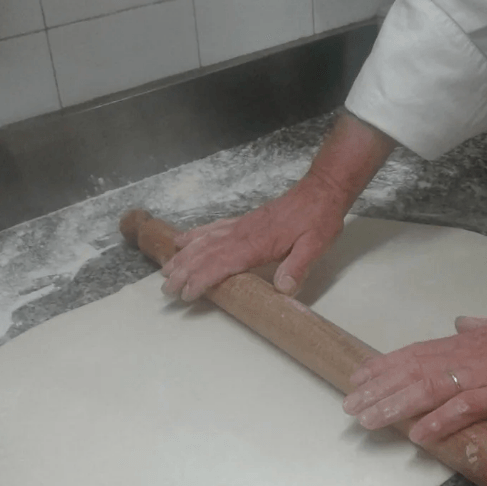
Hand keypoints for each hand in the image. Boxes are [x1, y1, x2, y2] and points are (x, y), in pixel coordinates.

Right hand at [161, 174, 346, 301]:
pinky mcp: (242, 221)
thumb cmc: (318, 220)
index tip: (187, 294)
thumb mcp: (315, 247)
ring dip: (183, 256)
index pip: (221, 264)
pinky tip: (181, 241)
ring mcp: (240, 226)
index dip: (201, 280)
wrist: (321, 191)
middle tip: (166, 289)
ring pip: (204, 241)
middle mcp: (242, 234)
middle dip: (183, 272)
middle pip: (205, 254)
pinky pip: (212, 228)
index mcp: (256, 244)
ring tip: (165, 270)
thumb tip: (284, 289)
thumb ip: (298, 267)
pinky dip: (194, 235)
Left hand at [343, 316, 486, 443]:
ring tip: (369, 421)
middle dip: (377, 390)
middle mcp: (464, 356)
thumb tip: (461, 321)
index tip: (357, 378)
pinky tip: (419, 434)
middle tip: (350, 406)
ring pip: (428, 389)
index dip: (381, 366)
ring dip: (395, 406)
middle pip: (410, 372)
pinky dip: (440, 420)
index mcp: (463, 344)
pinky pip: (465, 408)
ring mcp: (481, 376)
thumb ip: (480, 328)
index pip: (412, 353)